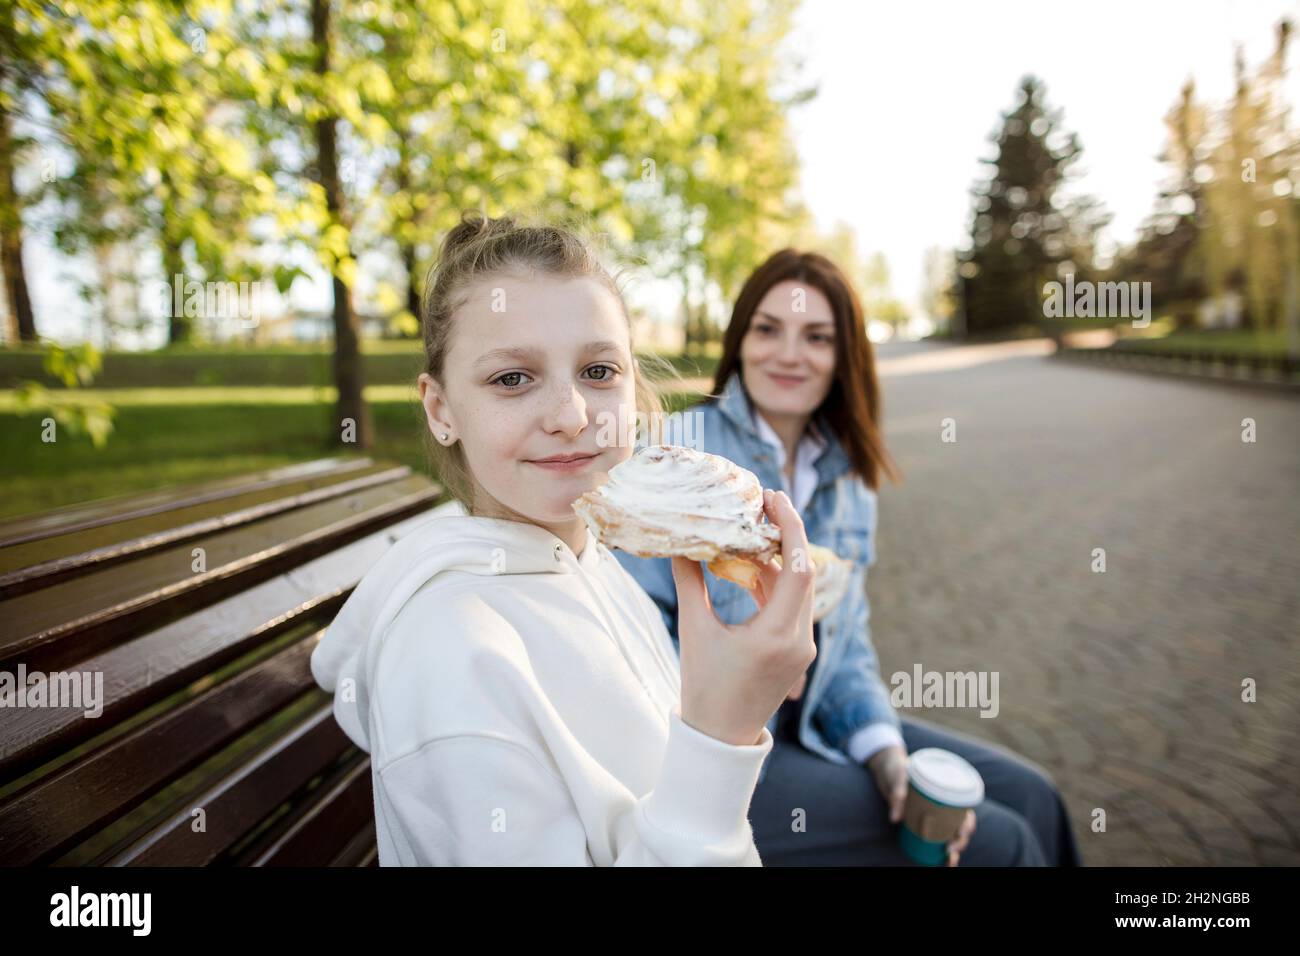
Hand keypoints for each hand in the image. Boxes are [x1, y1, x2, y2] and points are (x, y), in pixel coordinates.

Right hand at [673, 488, 816, 746]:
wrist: (719, 738)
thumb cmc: (704, 688)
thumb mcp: (694, 630)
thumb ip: (689, 582)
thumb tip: (679, 542)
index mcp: (777, 635)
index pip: (798, 569)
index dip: (790, 529)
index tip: (774, 499)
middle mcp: (799, 641)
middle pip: (804, 575)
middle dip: (786, 537)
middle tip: (763, 507)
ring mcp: (802, 649)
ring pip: (800, 590)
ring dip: (780, 561)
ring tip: (753, 534)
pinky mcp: (797, 654)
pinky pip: (793, 608)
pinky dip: (776, 585)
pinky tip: (752, 569)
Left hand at [868, 745, 977, 865]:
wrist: (883, 767)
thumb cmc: (895, 767)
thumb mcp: (897, 775)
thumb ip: (897, 794)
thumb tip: (895, 820)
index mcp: (945, 790)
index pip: (964, 809)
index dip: (968, 823)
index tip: (961, 833)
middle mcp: (942, 804)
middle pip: (959, 826)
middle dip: (960, 841)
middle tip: (949, 849)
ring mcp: (932, 813)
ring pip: (949, 835)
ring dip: (953, 850)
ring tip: (948, 862)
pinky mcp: (920, 821)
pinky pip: (934, 837)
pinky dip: (939, 852)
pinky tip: (941, 862)